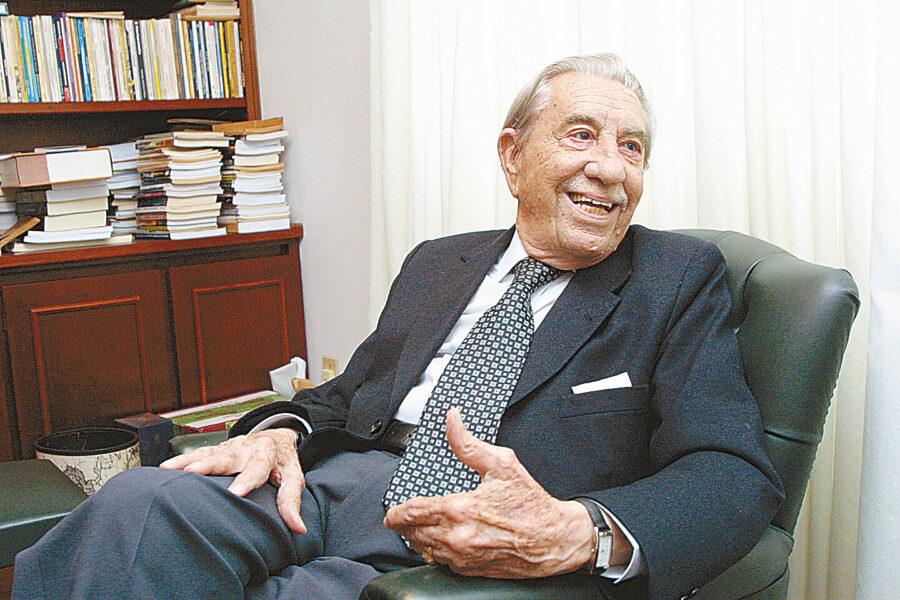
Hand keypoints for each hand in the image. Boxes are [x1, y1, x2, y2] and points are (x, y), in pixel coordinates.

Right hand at [160, 428, 306, 533]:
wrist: (276, 437)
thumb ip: (291, 502)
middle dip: (210, 465)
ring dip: (189, 461)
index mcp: (266, 455)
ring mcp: (229, 449)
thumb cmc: (283, 462)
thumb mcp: (293, 478)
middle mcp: (245, 449)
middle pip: (226, 458)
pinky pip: (197, 454)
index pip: (258, 469)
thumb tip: (298, 528)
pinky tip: (165, 468)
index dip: (248, 480)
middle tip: (194, 473)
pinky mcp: (216, 450)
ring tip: (171, 470)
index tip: (237, 493)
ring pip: (208, 454)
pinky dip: (180, 460)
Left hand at [383, 408, 595, 577]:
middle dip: (405, 525)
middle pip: (413, 534)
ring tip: (420, 528)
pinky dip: (436, 552)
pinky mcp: (471, 570)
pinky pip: (441, 563)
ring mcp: (463, 557)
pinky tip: (442, 541)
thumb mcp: (502, 464)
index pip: (412, 513)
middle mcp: (457, 537)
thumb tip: (452, 421)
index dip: (396, 512)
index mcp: (460, 510)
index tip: (391, 512)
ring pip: (424, 550)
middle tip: (402, 518)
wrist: (554, 539)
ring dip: (418, 539)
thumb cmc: (531, 504)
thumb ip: (469, 443)